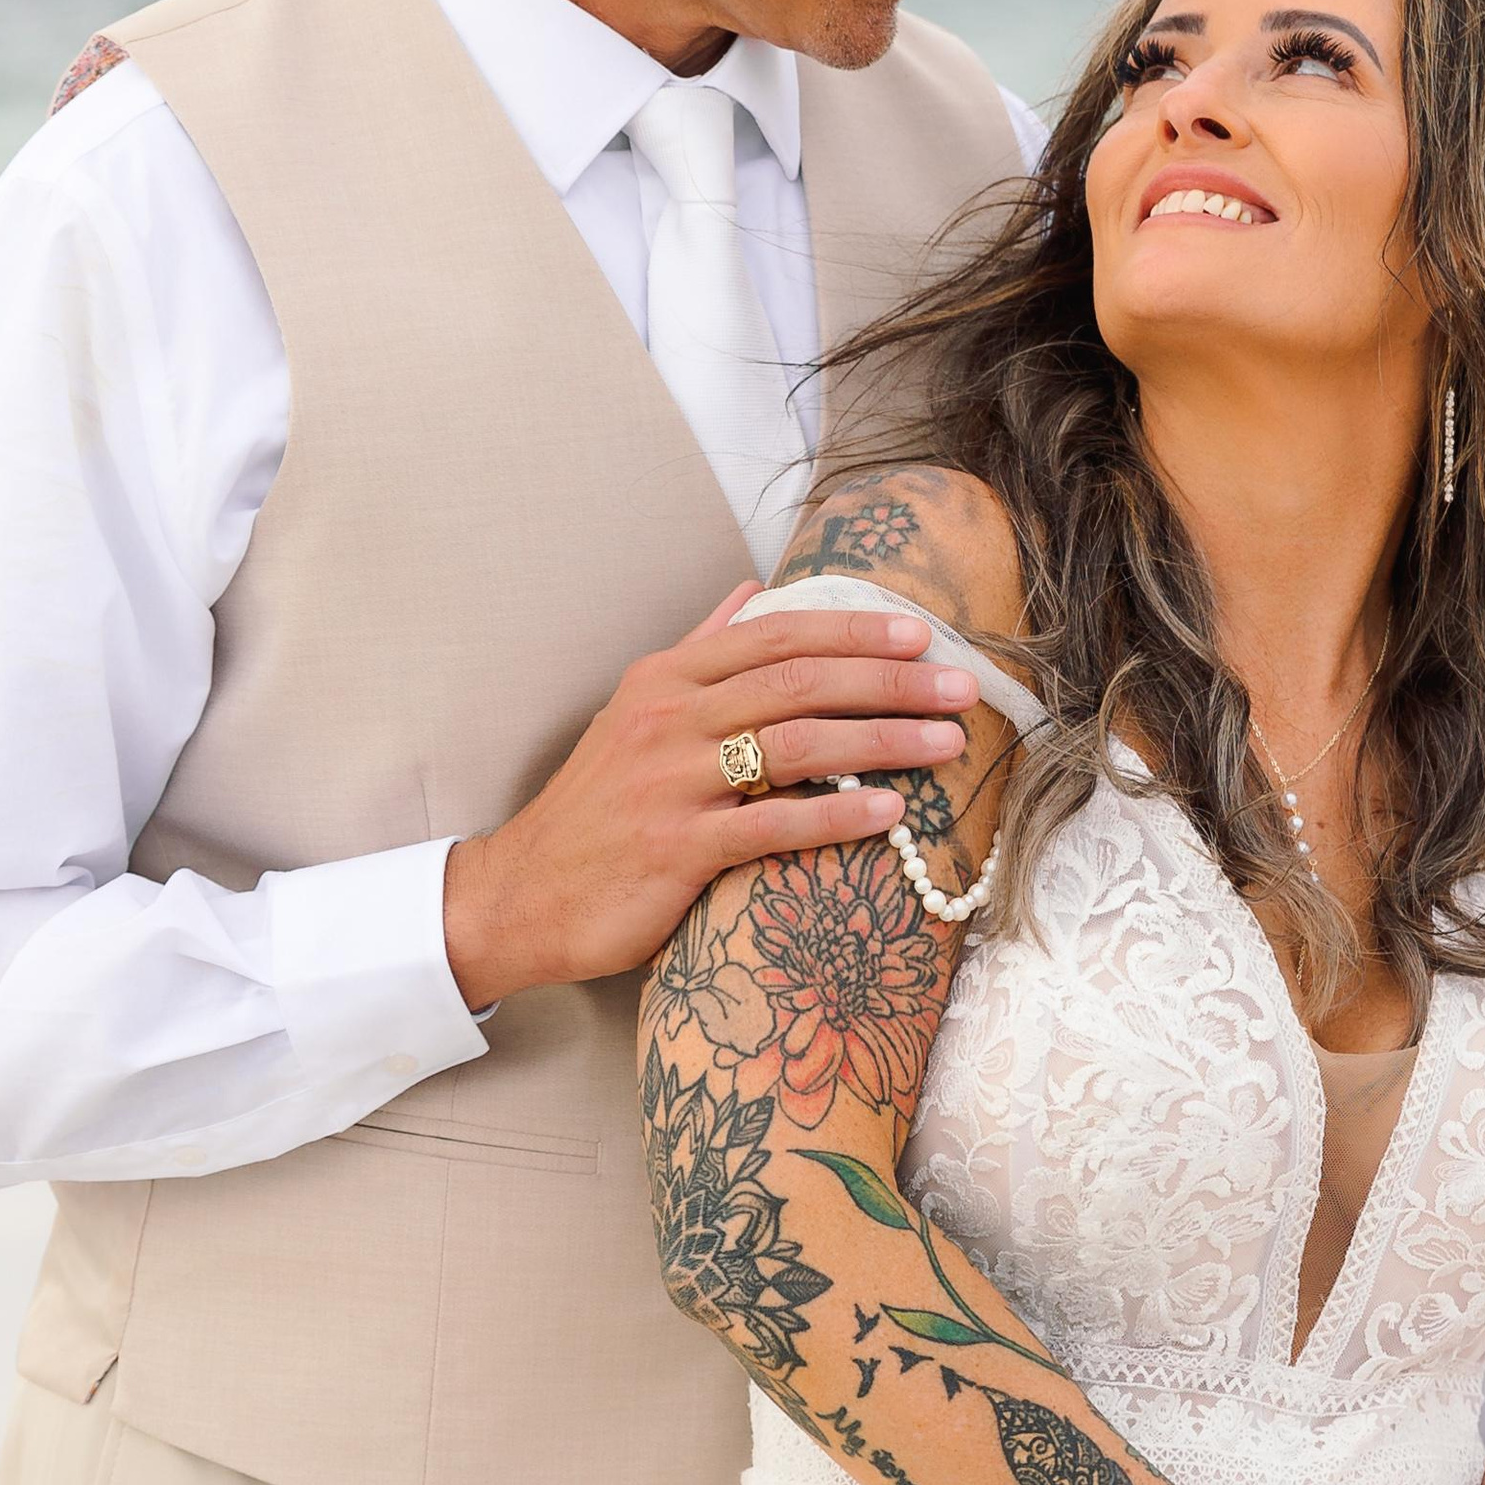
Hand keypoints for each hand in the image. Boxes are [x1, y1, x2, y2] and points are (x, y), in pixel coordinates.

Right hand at [442, 584, 980, 1006]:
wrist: (522, 893)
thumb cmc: (594, 807)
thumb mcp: (634, 711)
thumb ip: (697, 650)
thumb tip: (748, 591)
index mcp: (668, 679)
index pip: (777, 636)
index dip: (854, 631)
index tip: (922, 636)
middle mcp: (670, 719)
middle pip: (800, 681)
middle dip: (890, 679)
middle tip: (963, 687)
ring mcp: (672, 783)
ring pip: (796, 744)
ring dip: (882, 739)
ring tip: (947, 743)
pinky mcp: (676, 849)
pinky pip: (771, 824)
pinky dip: (835, 815)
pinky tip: (889, 813)